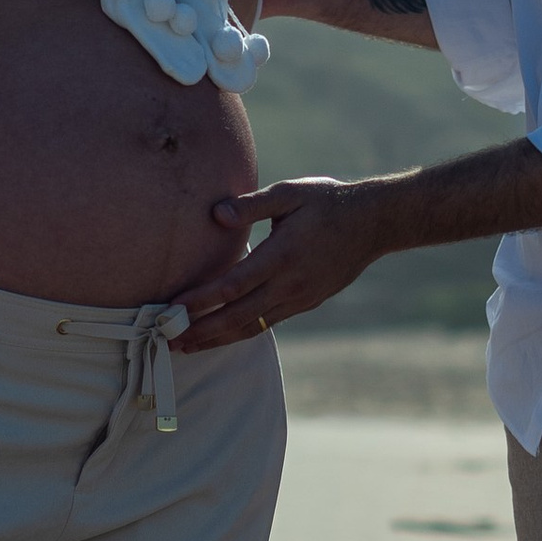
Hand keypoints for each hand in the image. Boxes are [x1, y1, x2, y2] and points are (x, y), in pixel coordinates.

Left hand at [174, 176, 396, 347]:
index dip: (201, 300)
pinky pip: (267, 323)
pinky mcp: (305, 303)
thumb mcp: (290, 193)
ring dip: (218, 338)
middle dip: (202, 330)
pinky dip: (241, 332)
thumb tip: (216, 214)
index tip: (173, 308)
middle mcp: (289, 284)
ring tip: (188, 346)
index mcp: (282, 256)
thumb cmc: (327, 202)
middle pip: (238, 316)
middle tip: (169, 340)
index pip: (233, 285)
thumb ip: (251, 204)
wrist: (372, 224)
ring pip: (252, 326)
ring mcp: (299, 298)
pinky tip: (222, 335)